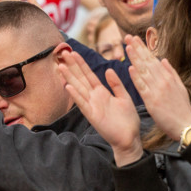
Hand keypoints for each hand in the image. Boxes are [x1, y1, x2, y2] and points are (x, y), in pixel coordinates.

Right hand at [58, 48, 142, 164]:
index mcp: (102, 92)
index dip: (81, 64)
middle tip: (62, 53)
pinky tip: (68, 87)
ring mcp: (92, 106)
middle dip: (72, 66)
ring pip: (78, 88)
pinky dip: (76, 95)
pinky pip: (83, 104)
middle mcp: (94, 98)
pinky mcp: (92, 116)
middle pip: (80, 79)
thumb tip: (108, 70)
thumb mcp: (124, 97)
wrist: (129, 137)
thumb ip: (116, 84)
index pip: (88, 75)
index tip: (73, 52)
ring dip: (69, 78)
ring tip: (61, 67)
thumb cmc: (128, 120)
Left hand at [126, 41, 190, 140]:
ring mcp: (157, 90)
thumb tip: (163, 59)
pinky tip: (130, 68)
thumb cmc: (181, 108)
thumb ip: (170, 73)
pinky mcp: (152, 101)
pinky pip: (143, 87)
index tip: (135, 40)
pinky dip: (136, 77)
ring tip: (127, 47)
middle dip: (137, 48)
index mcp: (168, 77)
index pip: (153, 60)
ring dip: (135, 58)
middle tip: (127, 37)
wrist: (186, 124)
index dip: (143, 49)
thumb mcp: (179, 87)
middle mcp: (163, 81)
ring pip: (144, 71)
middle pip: (147, 62)